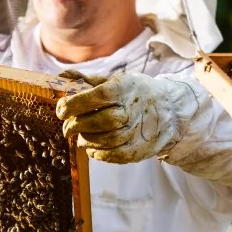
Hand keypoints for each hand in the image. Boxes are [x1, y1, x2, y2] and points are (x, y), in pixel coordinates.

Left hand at [55, 71, 199, 163]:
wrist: (171, 109)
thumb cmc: (136, 93)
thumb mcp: (117, 81)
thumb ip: (88, 81)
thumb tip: (62, 75)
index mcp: (124, 89)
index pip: (97, 96)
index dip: (75, 104)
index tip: (61, 110)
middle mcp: (133, 110)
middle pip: (100, 121)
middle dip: (77, 126)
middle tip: (67, 128)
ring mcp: (139, 131)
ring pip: (106, 141)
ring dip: (87, 140)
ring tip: (80, 137)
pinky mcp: (141, 149)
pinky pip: (115, 155)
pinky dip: (99, 154)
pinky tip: (92, 148)